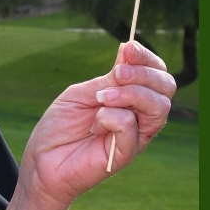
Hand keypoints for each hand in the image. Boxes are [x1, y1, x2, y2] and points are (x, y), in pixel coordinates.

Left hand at [21, 40, 178, 208]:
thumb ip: (108, 79)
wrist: (43, 161)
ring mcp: (136, 135)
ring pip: (159, 106)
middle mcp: (140, 116)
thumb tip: (129, 51)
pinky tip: (95, 125)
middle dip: (144, 73)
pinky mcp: (128, 153)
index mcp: (131, 98)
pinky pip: (132, 126)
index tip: (127, 48)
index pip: (157, 74)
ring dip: (131, 93)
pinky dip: (112, 117)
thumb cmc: (60, 127)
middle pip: (166, 87)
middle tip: (117, 73)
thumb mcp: (83, 93)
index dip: (147, 57)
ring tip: (102, 98)